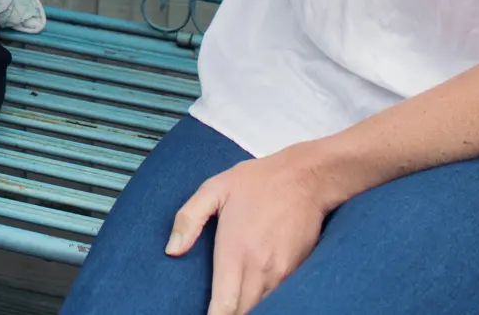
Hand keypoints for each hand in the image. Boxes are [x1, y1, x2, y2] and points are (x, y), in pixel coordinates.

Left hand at [166, 151, 330, 314]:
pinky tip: (251, 295)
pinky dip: (265, 302)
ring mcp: (282, 274)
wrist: (307, 177)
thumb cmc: (259, 182)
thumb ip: (188, 219)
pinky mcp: (297, 272)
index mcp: (235, 252)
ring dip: (246, 309)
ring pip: (262, 308)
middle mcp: (260, 269)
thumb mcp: (214, 189)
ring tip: (230, 303)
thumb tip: (172, 250)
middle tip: (214, 309)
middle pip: (243, 313)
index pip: (224, 306)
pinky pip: (279, 298)